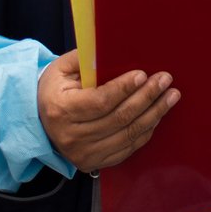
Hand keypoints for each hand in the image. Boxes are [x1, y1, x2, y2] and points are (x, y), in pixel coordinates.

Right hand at [36, 50, 177, 171]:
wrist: (40, 120)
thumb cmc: (55, 89)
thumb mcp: (61, 68)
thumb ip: (85, 58)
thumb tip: (111, 48)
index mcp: (62, 110)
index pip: (100, 102)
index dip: (124, 88)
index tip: (143, 75)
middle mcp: (72, 137)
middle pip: (119, 119)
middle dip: (147, 98)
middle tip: (165, 81)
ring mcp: (84, 154)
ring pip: (127, 135)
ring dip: (154, 114)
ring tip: (171, 96)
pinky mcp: (94, 163)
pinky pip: (127, 148)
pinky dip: (145, 132)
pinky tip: (157, 115)